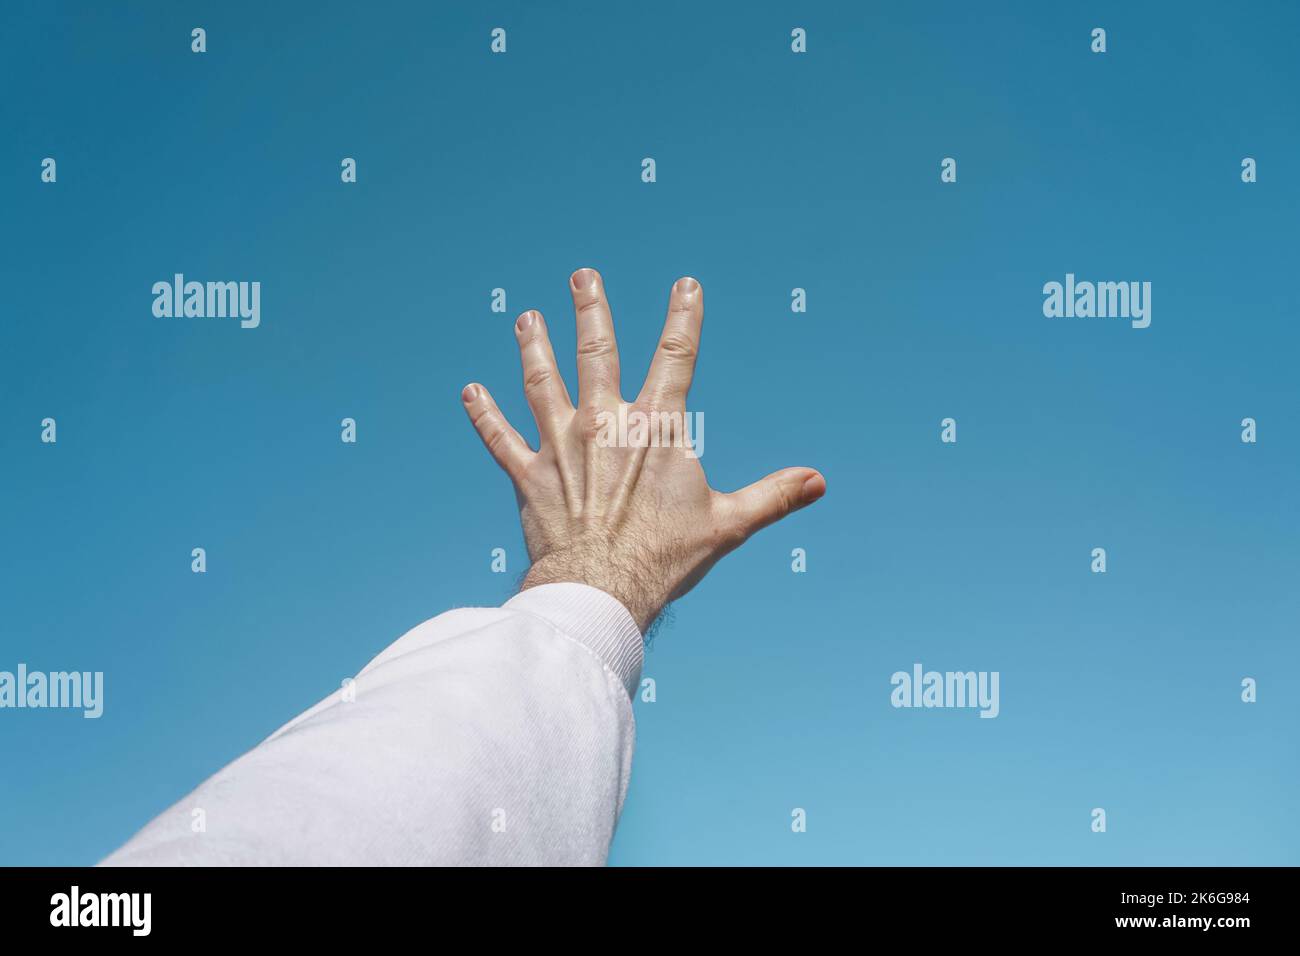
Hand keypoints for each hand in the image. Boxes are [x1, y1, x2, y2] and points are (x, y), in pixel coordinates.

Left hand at [461, 268, 825, 632]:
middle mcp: (604, 423)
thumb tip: (819, 482)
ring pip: (542, 381)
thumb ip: (773, 497)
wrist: (601, 590)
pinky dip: (484, 414)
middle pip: (596, 352)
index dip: (684, 317)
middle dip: (590, 309)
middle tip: (581, 276)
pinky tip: (470, 391)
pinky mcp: (528, 476)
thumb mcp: (728, 524)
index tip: (686, 284)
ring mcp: (561, 446)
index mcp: (655, 428)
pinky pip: (500, 438)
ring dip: (533, 346)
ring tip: (525, 316)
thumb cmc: (665, 558)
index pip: (676, 357)